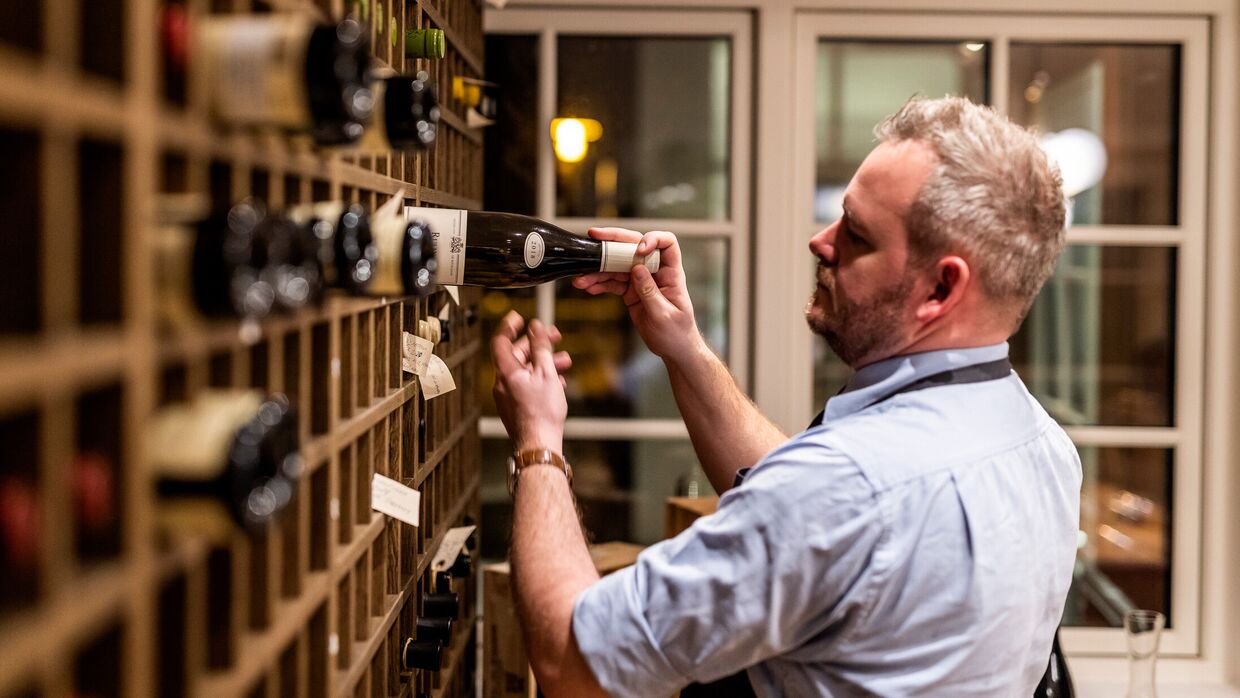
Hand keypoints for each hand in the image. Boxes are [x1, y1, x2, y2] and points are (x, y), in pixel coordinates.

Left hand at [491, 311, 571, 452]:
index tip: (518, 317)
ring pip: (524, 371)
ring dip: (543, 362)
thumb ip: (541, 347)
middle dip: (537, 345)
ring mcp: (507, 396)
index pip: (501, 341)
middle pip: (516, 355)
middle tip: (554, 337)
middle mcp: (502, 383)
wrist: (539, 444)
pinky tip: (556, 381)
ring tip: (564, 361)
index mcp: (506, 372)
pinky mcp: (514, 407)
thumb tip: (536, 327)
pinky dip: (539, 378)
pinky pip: (525, 385)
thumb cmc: (543, 412)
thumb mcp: (547, 373)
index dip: (509, 326)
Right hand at [572, 228, 702, 365]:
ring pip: (618, 265)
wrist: (673, 349)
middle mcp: (656, 272)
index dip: (653, 239)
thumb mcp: (663, 315)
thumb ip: (649, 291)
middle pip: (635, 246)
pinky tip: (588, 288)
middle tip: (594, 236)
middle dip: (614, 241)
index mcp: (671, 273)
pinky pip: (613, 282)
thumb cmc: (677, 333)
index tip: (638, 248)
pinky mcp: (631, 291)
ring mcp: (642, 280)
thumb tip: (636, 269)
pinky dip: (600, 284)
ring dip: (599, 270)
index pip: (667, 243)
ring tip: (582, 279)